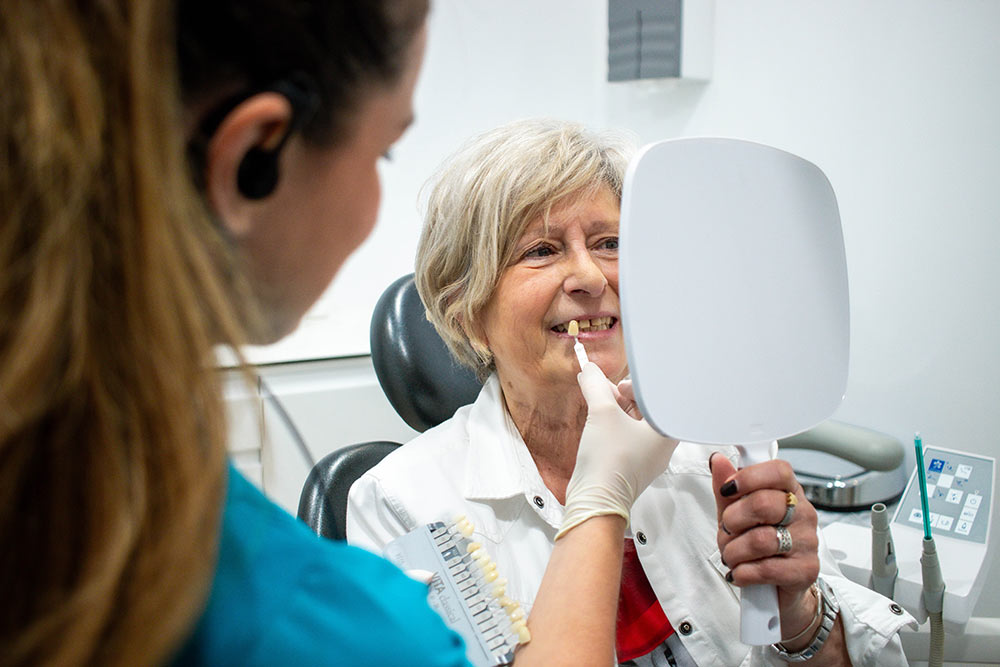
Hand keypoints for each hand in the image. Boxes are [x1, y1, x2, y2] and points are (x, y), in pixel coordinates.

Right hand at [556, 363, 679, 538]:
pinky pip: (625, 437)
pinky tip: (595, 417)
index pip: (659, 397)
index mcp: (667, 431)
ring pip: (633, 423)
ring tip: (595, 396)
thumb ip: (596, 386)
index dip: (639, 386)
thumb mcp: (602, 412)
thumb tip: (589, 370)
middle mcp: (661, 445)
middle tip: (604, 387)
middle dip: (623, 394)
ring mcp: (646, 457)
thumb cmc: (610, 461)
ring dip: (615, 407)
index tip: (620, 384)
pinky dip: (612, 424)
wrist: (596, 500)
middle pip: (646, 409)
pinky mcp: (630, 465)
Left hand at [710, 452, 820, 637]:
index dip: (748, 477)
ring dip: (734, 551)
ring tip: (732, 556)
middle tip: (727, 530)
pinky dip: (743, 573)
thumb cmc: (757, 546)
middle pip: (764, 504)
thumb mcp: (736, 514)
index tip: (728, 489)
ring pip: (760, 539)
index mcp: (789, 492)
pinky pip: (766, 568)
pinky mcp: (806, 570)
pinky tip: (741, 573)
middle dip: (732, 520)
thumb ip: (727, 490)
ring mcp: (808, 542)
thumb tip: (717, 461)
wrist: (778, 589)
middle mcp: (803, 513)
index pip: (778, 471)